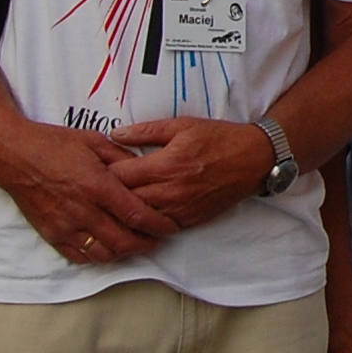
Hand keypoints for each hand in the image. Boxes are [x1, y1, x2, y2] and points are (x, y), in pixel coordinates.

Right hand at [0, 118, 179, 263]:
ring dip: (124, 253)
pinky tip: (108, 248)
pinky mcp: (51, 234)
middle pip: (123, 241)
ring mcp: (65, 225)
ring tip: (136, 244)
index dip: (158, 225)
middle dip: (146, 244)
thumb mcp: (95, 141)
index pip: (136, 215)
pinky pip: (80, 256)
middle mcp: (83, 210)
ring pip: (103, 253)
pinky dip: (98, 256)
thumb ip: (122, 157)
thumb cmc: (54, 144)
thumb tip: (144, 168)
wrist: (13, 155)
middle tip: (158, 240)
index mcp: (97, 186)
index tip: (171, 227)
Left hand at [107, 116, 273, 231]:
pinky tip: (141, 212)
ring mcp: (179, 210)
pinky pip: (158, 227)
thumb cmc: (219, 139)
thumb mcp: (182, 125)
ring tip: (117, 201)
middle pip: (123, 201)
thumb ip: (146, 131)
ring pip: (138, 219)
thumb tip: (115, 134)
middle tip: (101, 187)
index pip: (117, 177)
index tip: (98, 168)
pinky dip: (146, 221)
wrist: (253, 160)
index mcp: (164, 166)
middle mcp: (169, 192)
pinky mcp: (189, 220)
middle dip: (109, 194)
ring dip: (126, 211)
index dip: (103, 173)